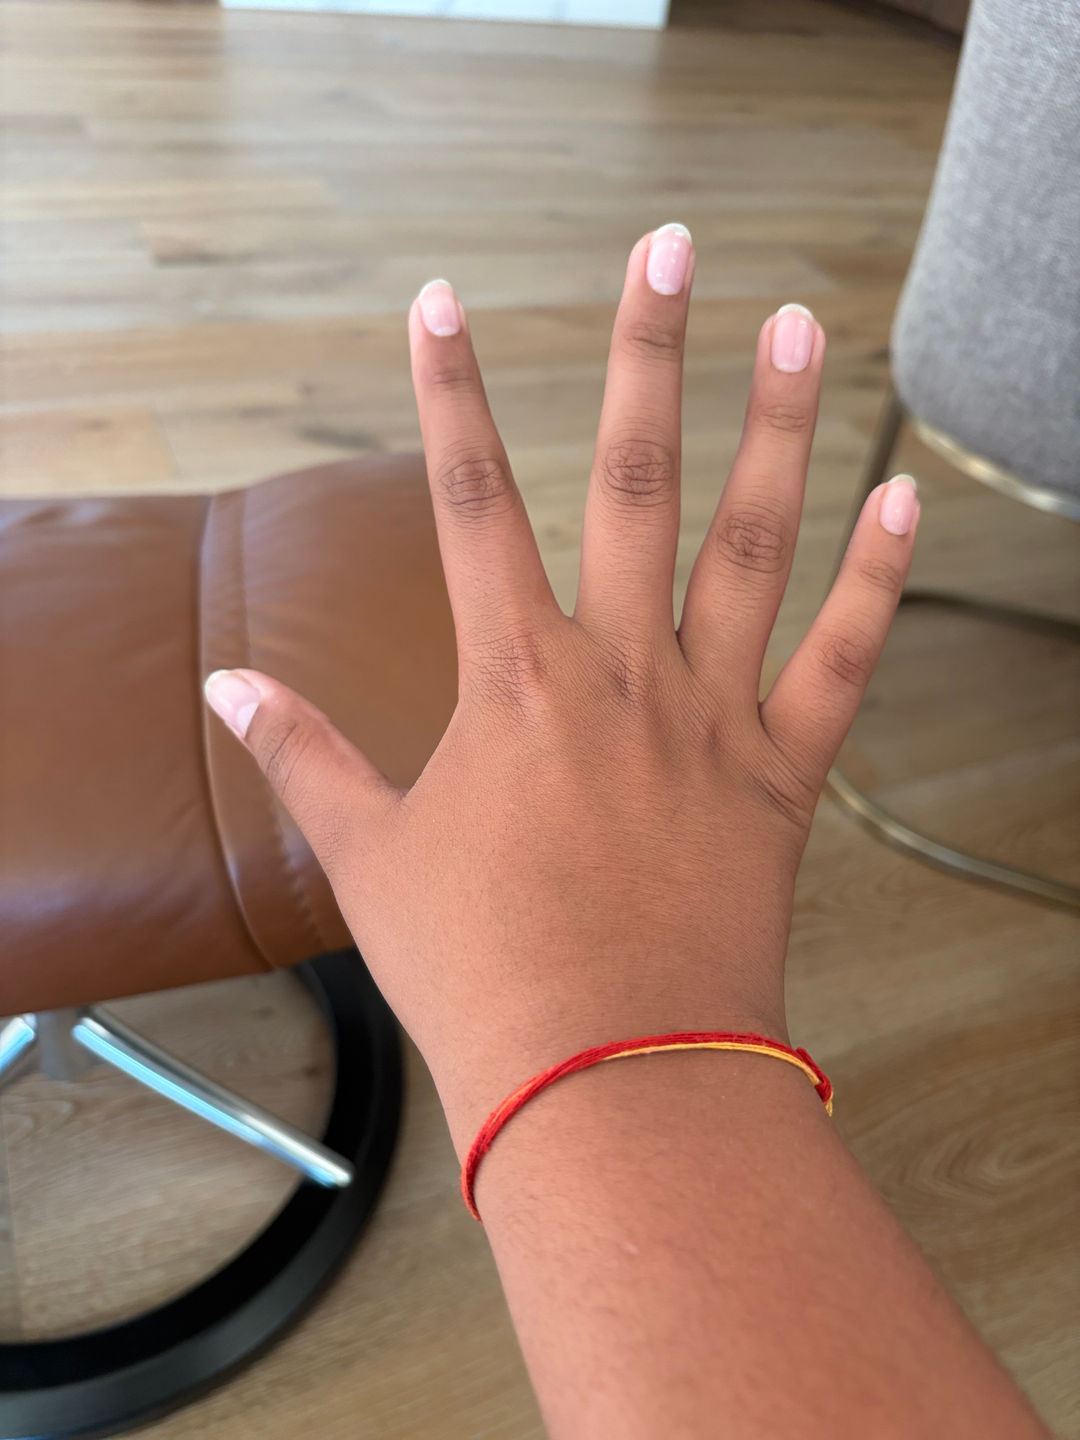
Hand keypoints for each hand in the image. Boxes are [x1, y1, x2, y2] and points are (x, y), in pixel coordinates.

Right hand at [204, 225, 918, 1151]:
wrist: (600, 1074)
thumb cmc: (478, 969)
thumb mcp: (365, 855)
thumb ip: (298, 754)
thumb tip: (222, 688)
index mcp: (512, 681)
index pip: (468, 500)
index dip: (449, 392)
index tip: (442, 301)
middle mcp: (618, 671)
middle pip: (630, 479)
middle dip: (645, 351)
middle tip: (670, 244)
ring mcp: (711, 716)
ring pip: (757, 543)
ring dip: (782, 428)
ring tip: (802, 326)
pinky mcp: (783, 776)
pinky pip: (846, 660)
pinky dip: (879, 581)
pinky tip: (905, 499)